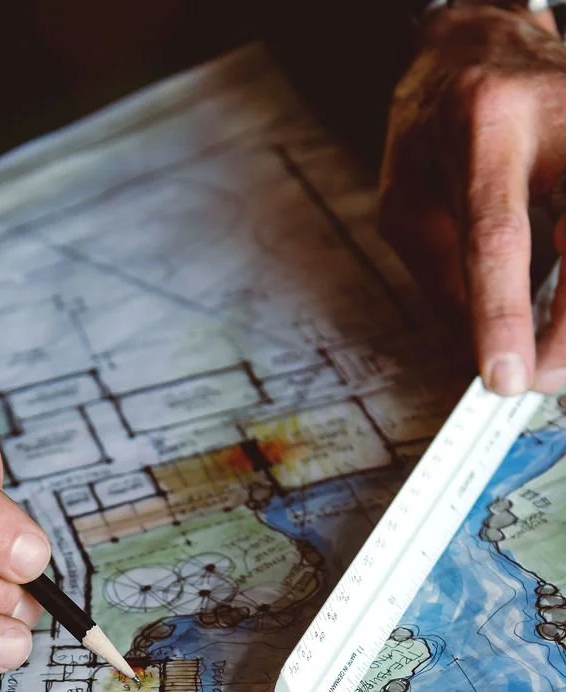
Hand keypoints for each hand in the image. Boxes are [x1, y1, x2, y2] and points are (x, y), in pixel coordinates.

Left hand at [379, 3, 565, 393]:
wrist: (481, 46)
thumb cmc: (435, 128)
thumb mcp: (407, 206)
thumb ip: (443, 282)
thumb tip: (478, 358)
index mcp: (484, 124)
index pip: (498, 231)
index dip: (502, 312)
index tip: (506, 377)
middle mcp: (561, 112)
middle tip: (540, 379)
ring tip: (553, 355)